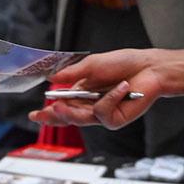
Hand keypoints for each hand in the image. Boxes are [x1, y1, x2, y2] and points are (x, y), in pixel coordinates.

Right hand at [28, 49, 162, 129]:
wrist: (148, 68)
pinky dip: (110, 98)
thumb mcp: (92, 65)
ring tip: (63, 101)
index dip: (49, 113)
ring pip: (82, 118)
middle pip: (69, 118)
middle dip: (56, 116)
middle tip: (46, 111)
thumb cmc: (124, 64)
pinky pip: (103, 112)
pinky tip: (121, 87)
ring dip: (73, 110)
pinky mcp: (115, 119)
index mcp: (83, 94)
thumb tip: (52, 78)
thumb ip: (72, 73)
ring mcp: (103, 115)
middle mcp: (91, 106)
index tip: (35, 114)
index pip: (63, 107)